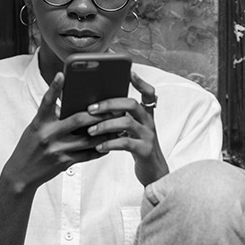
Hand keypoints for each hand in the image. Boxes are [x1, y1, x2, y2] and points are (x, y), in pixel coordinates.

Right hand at [2, 72, 108, 193]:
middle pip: (78, 120)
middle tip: (112, 109)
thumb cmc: (30, 148)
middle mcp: (48, 135)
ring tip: (117, 128)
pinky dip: (98, 150)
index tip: (61, 75)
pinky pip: (86, 155)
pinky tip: (107, 145)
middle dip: (98, 115)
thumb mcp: (36, 129)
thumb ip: (52, 118)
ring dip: (104, 133)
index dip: (54, 87)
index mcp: (40, 123)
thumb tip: (72, 106)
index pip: (46, 102)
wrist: (21, 174)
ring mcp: (57, 150)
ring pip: (87, 139)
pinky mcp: (64, 163)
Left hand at [86, 70, 168, 185]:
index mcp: (145, 114)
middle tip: (91, 108)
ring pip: (127, 123)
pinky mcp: (145, 150)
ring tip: (90, 130)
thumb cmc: (137, 148)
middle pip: (132, 104)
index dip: (141, 82)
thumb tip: (94, 107)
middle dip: (109, 103)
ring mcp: (148, 136)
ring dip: (105, 125)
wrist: (153, 172)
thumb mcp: (131, 130)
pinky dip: (110, 143)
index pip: (149, 93)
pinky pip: (126, 143)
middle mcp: (148, 122)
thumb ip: (120, 118)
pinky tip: (99, 146)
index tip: (130, 73)